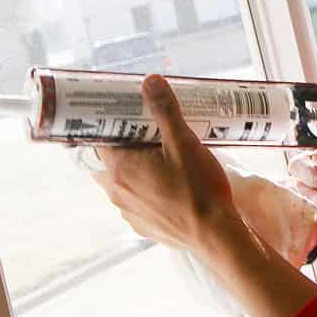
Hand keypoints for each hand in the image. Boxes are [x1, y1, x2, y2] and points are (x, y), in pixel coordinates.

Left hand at [94, 75, 239, 250]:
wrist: (216, 236)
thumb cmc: (199, 189)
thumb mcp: (184, 142)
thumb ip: (165, 110)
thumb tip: (150, 81)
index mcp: (120, 169)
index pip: (100, 138)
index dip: (112, 123)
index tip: (127, 113)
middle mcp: (117, 192)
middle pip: (112, 158)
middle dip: (128, 143)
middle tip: (152, 129)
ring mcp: (129, 212)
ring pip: (124, 180)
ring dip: (137, 167)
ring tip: (164, 154)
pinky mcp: (143, 225)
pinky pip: (138, 200)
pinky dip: (148, 188)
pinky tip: (171, 182)